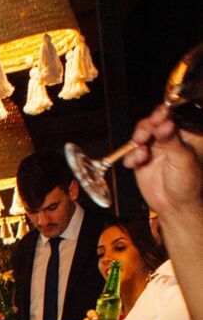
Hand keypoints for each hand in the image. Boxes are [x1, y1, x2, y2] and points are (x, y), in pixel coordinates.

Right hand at [124, 103, 202, 217]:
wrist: (175, 207)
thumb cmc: (188, 184)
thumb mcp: (183, 160)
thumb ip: (172, 141)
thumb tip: (166, 123)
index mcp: (185, 134)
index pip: (174, 117)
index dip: (165, 113)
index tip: (160, 114)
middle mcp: (169, 138)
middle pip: (154, 122)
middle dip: (147, 126)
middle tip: (146, 133)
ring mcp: (155, 148)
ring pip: (141, 134)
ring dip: (138, 139)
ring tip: (140, 146)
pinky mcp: (142, 160)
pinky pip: (131, 152)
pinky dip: (131, 156)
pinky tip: (137, 162)